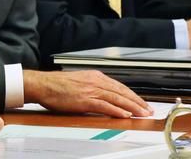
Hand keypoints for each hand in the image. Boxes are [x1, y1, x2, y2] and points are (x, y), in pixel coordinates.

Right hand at [23, 69, 151, 117]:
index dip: (133, 96)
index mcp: (94, 76)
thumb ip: (93, 87)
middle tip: (148, 110)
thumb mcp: (79, 82)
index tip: (142, 103)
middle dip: (137, 102)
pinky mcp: (84, 100)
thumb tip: (104, 97)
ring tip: (142, 114)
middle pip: (121, 92)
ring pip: (116, 98)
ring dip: (132, 107)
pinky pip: (104, 105)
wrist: (42, 84)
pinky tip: (125, 115)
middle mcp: (95, 81)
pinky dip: (116, 110)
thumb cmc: (56, 85)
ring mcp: (90, 90)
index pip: (119, 86)